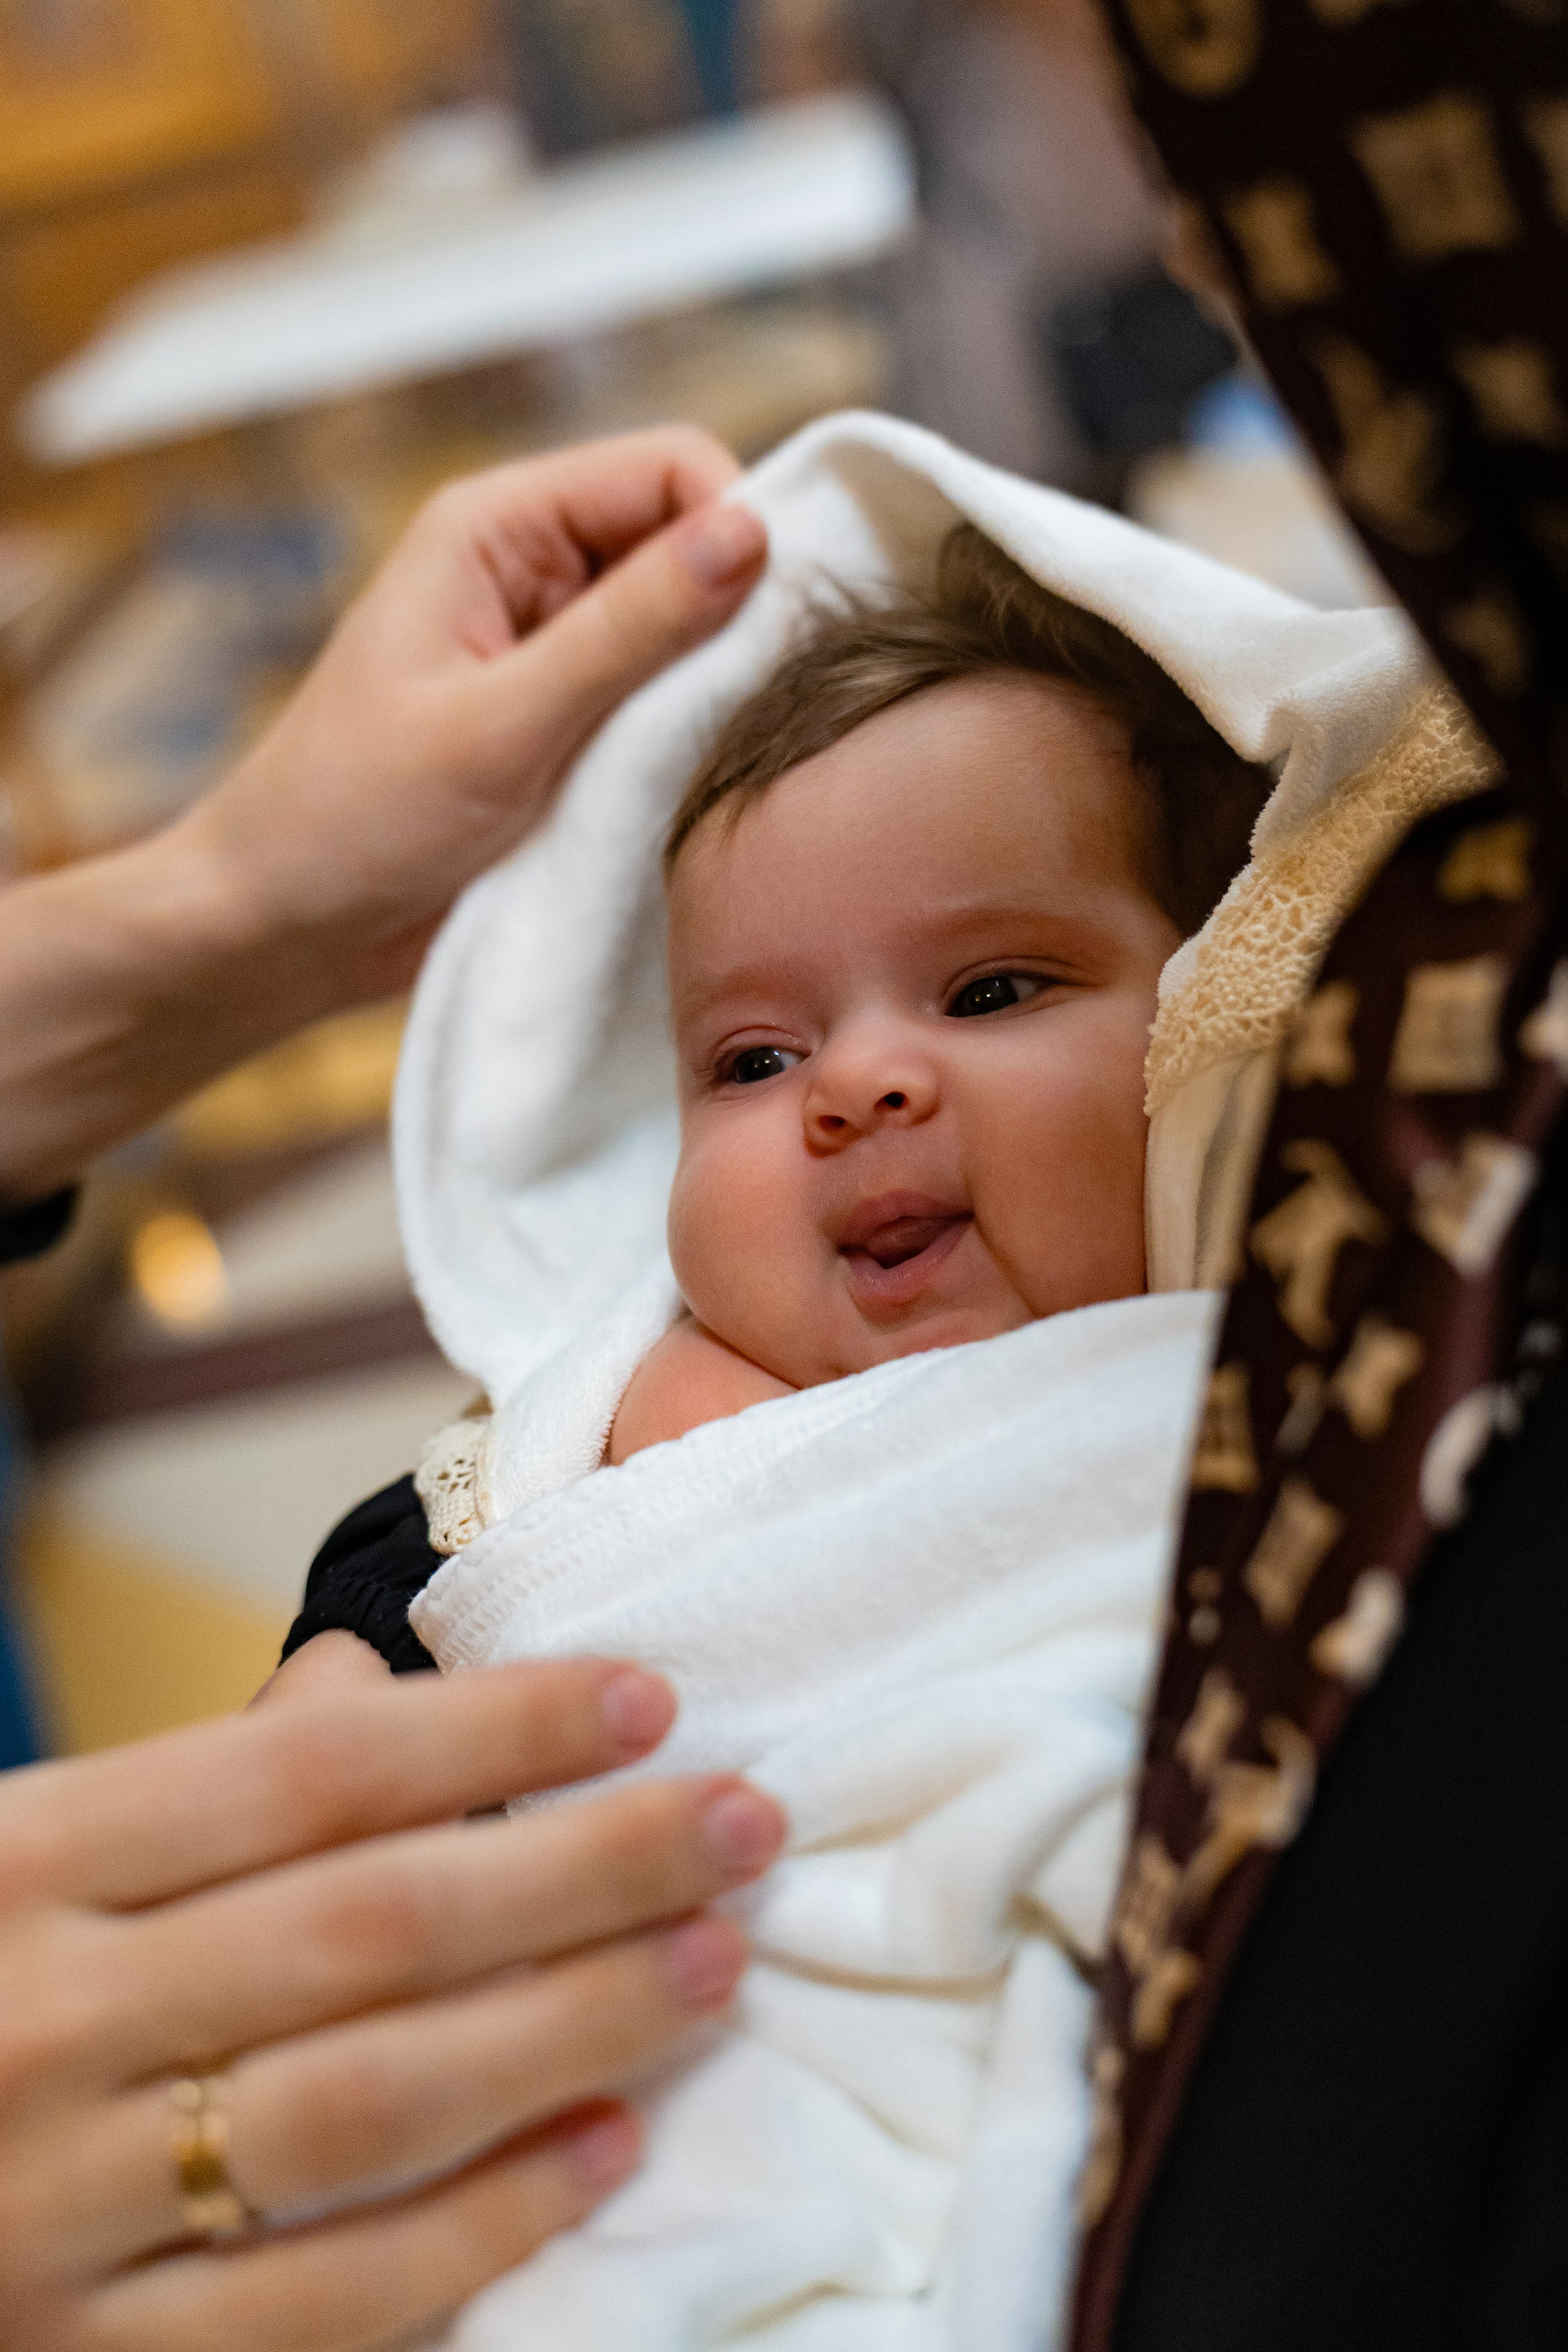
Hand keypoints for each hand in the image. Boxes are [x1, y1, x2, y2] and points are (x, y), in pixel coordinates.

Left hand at [0, 427, 766, 1202]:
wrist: (282, 932)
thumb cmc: (357, 820)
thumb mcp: (504, 725)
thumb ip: (630, 630)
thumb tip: (752, 536)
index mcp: (495, 528)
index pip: (667, 470)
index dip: (738, 528)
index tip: (778, 624)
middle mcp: (529, 571)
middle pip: (686, 545)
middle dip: (732, 612)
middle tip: (755, 706)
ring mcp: (550, 653)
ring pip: (685, 632)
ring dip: (711, 687)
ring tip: (710, 757)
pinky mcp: (564, 728)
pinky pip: (660, 705)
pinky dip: (685, 739)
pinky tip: (687, 787)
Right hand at [0, 1659, 785, 2350]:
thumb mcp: (24, 1854)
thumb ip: (200, 1779)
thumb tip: (372, 1682)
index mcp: (25, 1864)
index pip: (307, 1776)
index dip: (494, 1728)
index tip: (645, 1700)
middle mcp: (43, 2024)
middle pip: (371, 1927)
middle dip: (587, 1866)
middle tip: (742, 1819)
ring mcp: (63, 2209)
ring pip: (372, 2105)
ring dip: (572, 2024)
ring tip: (712, 1957)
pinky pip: (326, 2303)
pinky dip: (485, 2220)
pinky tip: (609, 2141)